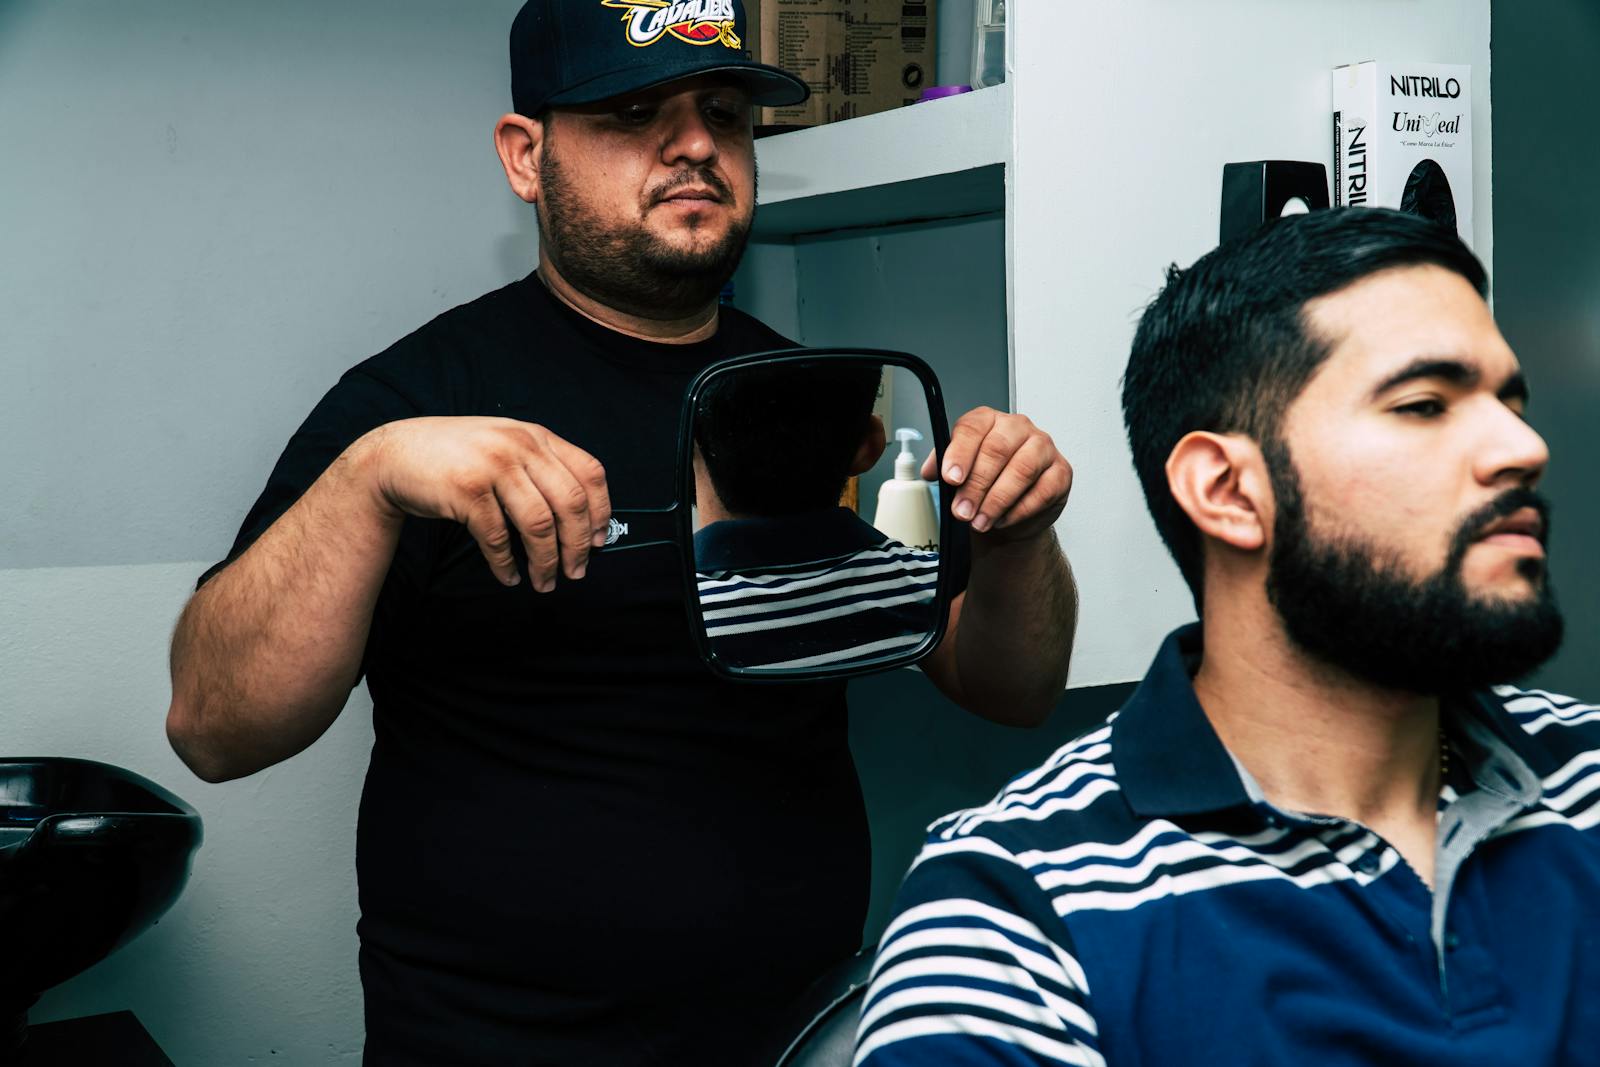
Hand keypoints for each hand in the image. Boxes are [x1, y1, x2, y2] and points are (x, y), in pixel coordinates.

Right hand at [358, 417, 610, 590]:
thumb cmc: (455, 458)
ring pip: (539, 524)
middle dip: (578, 545)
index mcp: (536, 435)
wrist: (393, 456)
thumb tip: (581, 518)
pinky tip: (509, 576)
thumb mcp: (504, 446)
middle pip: (570, 503)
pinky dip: (506, 564)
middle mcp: (520, 445)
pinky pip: (498, 537)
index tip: (598, 542)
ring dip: (546, 561)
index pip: (589, 473)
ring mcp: (493, 465)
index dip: (600, 512)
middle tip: (577, 572)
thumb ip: (539, 467)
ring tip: (545, 582)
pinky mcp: (466, 489)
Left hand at [921, 407, 1071, 542]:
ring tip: (980, 521)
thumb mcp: (960, 472)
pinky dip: (1019, 510)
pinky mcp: (1061, 472)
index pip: (973, 427)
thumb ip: (943, 466)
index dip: (960, 453)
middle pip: (996, 450)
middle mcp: (1018, 427)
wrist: (1012, 513)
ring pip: (1021, 470)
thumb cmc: (986, 485)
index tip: (951, 477)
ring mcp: (1044, 447)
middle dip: (976, 485)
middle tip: (962, 511)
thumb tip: (929, 471)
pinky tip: (1002, 520)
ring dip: (997, 501)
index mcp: (990, 420)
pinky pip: (1042, 491)